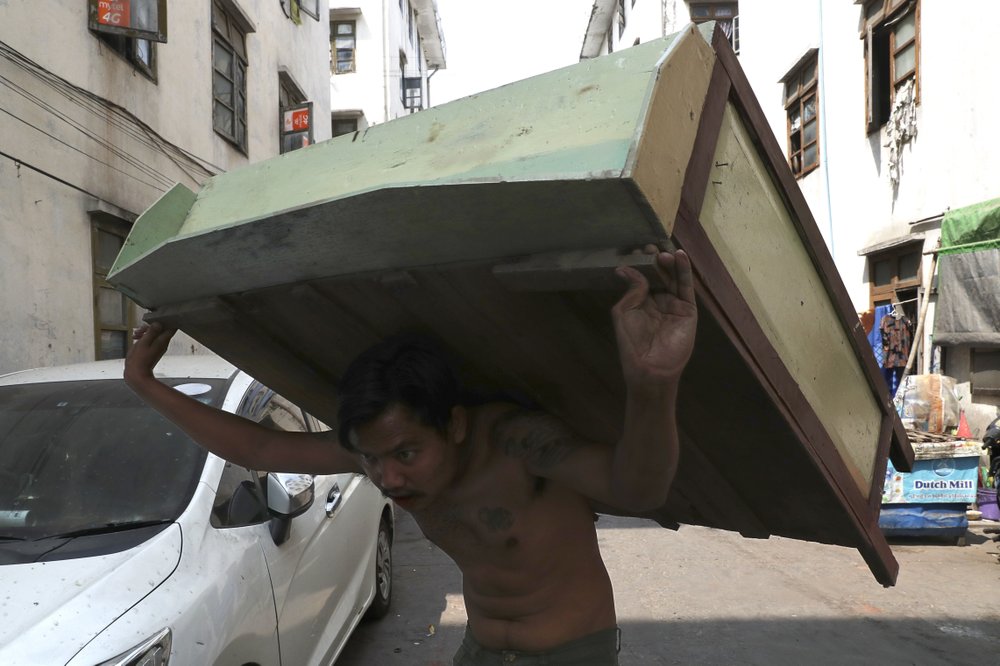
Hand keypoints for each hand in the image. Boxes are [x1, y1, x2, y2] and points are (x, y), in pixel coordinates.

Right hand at [124, 322, 176, 384]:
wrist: (137, 374)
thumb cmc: (139, 360)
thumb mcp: (144, 342)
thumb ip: (152, 332)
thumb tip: (158, 323)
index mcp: (163, 340)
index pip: (171, 326)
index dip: (164, 320)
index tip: (154, 319)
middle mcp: (163, 343)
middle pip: (161, 329)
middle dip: (150, 327)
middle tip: (140, 330)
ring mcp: (158, 347)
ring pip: (154, 334)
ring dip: (145, 332)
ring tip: (135, 335)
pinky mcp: (152, 351)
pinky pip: (150, 340)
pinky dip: (144, 338)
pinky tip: (136, 339)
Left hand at [612, 247, 696, 386]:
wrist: (649, 366)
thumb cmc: (632, 342)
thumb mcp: (624, 312)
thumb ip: (631, 290)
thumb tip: (627, 269)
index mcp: (641, 302)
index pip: (643, 276)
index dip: (640, 263)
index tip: (635, 249)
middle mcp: (658, 300)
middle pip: (659, 274)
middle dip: (655, 259)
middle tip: (649, 246)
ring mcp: (674, 304)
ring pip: (673, 277)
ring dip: (669, 263)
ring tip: (662, 251)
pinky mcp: (688, 310)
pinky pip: (686, 287)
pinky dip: (684, 270)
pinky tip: (679, 256)